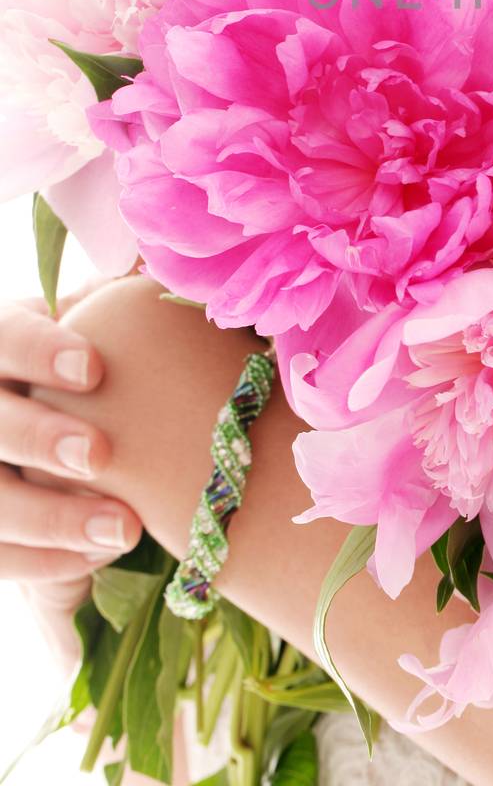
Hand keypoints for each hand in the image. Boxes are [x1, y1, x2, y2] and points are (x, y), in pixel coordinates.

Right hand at [0, 279, 143, 673]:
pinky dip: (43, 561)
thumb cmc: (82, 367)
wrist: (47, 436)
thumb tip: (153, 256)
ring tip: (125, 529)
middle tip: (100, 455)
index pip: (1, 337)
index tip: (95, 370)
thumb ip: (113, 297)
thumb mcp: (87, 321)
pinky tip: (97, 557)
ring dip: (51, 518)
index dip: (40, 350)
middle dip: (39, 438)